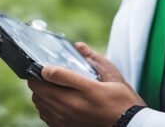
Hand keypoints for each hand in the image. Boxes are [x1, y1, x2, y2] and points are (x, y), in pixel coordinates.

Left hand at [27, 42, 145, 126]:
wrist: (127, 125)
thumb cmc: (121, 101)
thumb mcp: (111, 77)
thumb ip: (93, 61)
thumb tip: (79, 46)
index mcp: (84, 92)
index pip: (52, 74)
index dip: (42, 68)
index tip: (42, 64)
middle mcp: (72, 107)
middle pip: (39, 91)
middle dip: (38, 80)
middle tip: (44, 73)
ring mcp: (67, 121)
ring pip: (40, 104)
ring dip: (40, 93)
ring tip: (49, 86)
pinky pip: (46, 116)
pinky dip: (45, 106)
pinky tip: (55, 101)